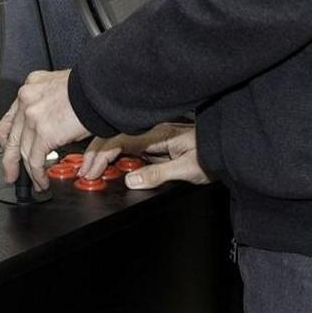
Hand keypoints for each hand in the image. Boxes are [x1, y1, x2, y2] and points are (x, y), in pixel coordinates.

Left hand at [0, 69, 90, 189]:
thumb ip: (49, 104)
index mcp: (31, 86)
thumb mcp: (62, 88)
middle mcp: (27, 99)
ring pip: (23, 151)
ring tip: (35, 182)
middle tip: (11, 173)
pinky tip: (42, 181)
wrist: (101, 88)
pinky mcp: (44, 133)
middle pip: (11, 136)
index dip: (8, 137)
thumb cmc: (90, 88)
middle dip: (10, 159)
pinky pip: (35, 160)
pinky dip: (38, 175)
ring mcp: (33, 116)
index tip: (10, 148)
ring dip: (29, 172)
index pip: (11, 116)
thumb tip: (52, 124)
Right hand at [76, 122, 206, 189]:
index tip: (90, 171)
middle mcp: (153, 132)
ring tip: (90, 169)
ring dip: (103, 155)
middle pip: (114, 138)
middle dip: (96, 154)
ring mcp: (154, 138)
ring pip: (120, 143)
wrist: (228, 149)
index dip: (101, 155)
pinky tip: (110, 166)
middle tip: (83, 172)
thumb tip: (131, 180)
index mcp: (157, 134)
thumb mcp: (187, 169)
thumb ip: (157, 174)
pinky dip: (115, 157)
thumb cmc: (213, 155)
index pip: (119, 140)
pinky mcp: (157, 145)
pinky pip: (130, 149)